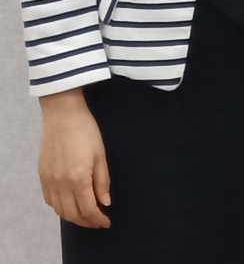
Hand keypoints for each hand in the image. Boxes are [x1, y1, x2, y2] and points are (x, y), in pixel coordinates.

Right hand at [38, 89, 110, 228]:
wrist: (62, 115)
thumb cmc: (86, 131)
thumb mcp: (100, 154)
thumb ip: (102, 181)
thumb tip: (104, 202)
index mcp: (78, 179)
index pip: (88, 209)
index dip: (98, 219)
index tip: (106, 222)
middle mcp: (61, 184)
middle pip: (72, 214)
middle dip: (86, 221)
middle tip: (97, 221)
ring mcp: (49, 181)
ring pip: (59, 210)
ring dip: (73, 217)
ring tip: (85, 215)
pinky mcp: (42, 176)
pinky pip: (50, 200)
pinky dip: (60, 207)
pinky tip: (68, 204)